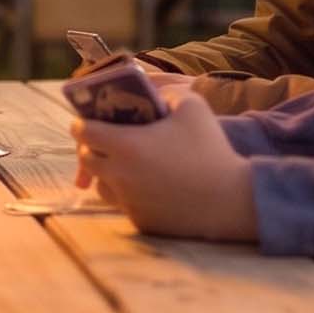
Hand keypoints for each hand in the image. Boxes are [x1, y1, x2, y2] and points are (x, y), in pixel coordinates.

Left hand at [72, 92, 257, 241]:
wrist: (232, 200)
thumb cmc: (210, 148)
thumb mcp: (191, 105)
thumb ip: (164, 91)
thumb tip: (149, 91)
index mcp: (125, 144)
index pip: (84, 132)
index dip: (81, 123)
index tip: (85, 120)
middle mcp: (119, 175)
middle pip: (87, 159)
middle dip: (89, 147)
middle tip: (102, 140)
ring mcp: (129, 201)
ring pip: (101, 185)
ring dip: (105, 172)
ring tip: (121, 163)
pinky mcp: (141, 221)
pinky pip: (123, 204)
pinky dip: (126, 194)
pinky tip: (142, 184)